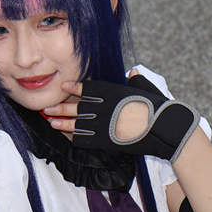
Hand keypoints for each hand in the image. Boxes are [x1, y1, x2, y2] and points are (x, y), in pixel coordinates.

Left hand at [47, 74, 199, 163]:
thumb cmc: (157, 106)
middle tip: (47, 107)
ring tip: (51, 121)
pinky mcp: (107, 139)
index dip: (74, 88)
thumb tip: (132, 71)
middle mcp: (105, 106)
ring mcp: (104, 123)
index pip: (88, 88)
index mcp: (112, 92)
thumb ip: (135, 79)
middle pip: (77, 107)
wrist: (164, 127)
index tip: (63, 86)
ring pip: (78, 123)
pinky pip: (87, 138)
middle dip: (61, 107)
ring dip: (63, 122)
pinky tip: (67, 136)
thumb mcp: (146, 87)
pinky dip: (76, 137)